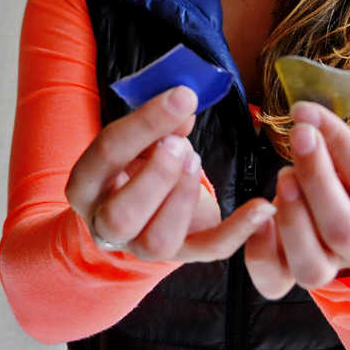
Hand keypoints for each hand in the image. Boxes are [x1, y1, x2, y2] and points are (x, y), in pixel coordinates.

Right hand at [65, 85, 275, 261]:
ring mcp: (139, 246)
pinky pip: (208, 251)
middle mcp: (104, 222)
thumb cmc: (138, 160)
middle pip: (121, 215)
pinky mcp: (180, 254)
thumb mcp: (138, 138)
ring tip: (196, 162)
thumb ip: (158, 123)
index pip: (107, 152)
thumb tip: (185, 103)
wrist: (141, 203)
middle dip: (158, 176)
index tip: (184, 96)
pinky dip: (239, 231)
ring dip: (183, 198)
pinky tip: (263, 206)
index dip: (146, 123)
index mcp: (86, 183)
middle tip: (183, 146)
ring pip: (157, 243)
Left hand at [245, 101, 349, 298]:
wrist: (348, 215)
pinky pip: (274, 282)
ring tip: (283, 177)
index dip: (340, 144)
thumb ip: (334, 140)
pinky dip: (260, 252)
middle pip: (342, 230)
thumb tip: (305, 116)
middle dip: (315, 180)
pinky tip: (258, 218)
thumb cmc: (349, 179)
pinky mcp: (294, 276)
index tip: (306, 113)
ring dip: (291, 218)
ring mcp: (330, 268)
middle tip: (298, 139)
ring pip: (311, 266)